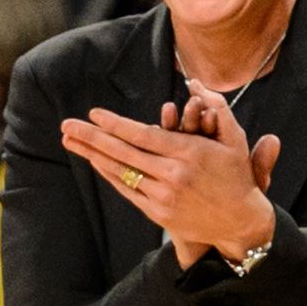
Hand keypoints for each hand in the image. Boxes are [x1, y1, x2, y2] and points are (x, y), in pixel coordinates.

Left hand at [60, 98, 278, 264]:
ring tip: (71, 142)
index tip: (94, 114)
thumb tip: (194, 83)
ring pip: (122, 172)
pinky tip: (95, 161)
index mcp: (190, 153)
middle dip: (91, 138)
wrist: (239, 222)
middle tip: (67, 126)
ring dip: (93, 156)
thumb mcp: (234, 139)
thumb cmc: (236, 176)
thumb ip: (216, 107)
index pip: (144, 136)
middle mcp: (173, 175)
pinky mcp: (158, 213)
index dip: (116, 125)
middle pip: (124, 153)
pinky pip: (127, 190)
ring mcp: (164, 196)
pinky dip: (110, 174)